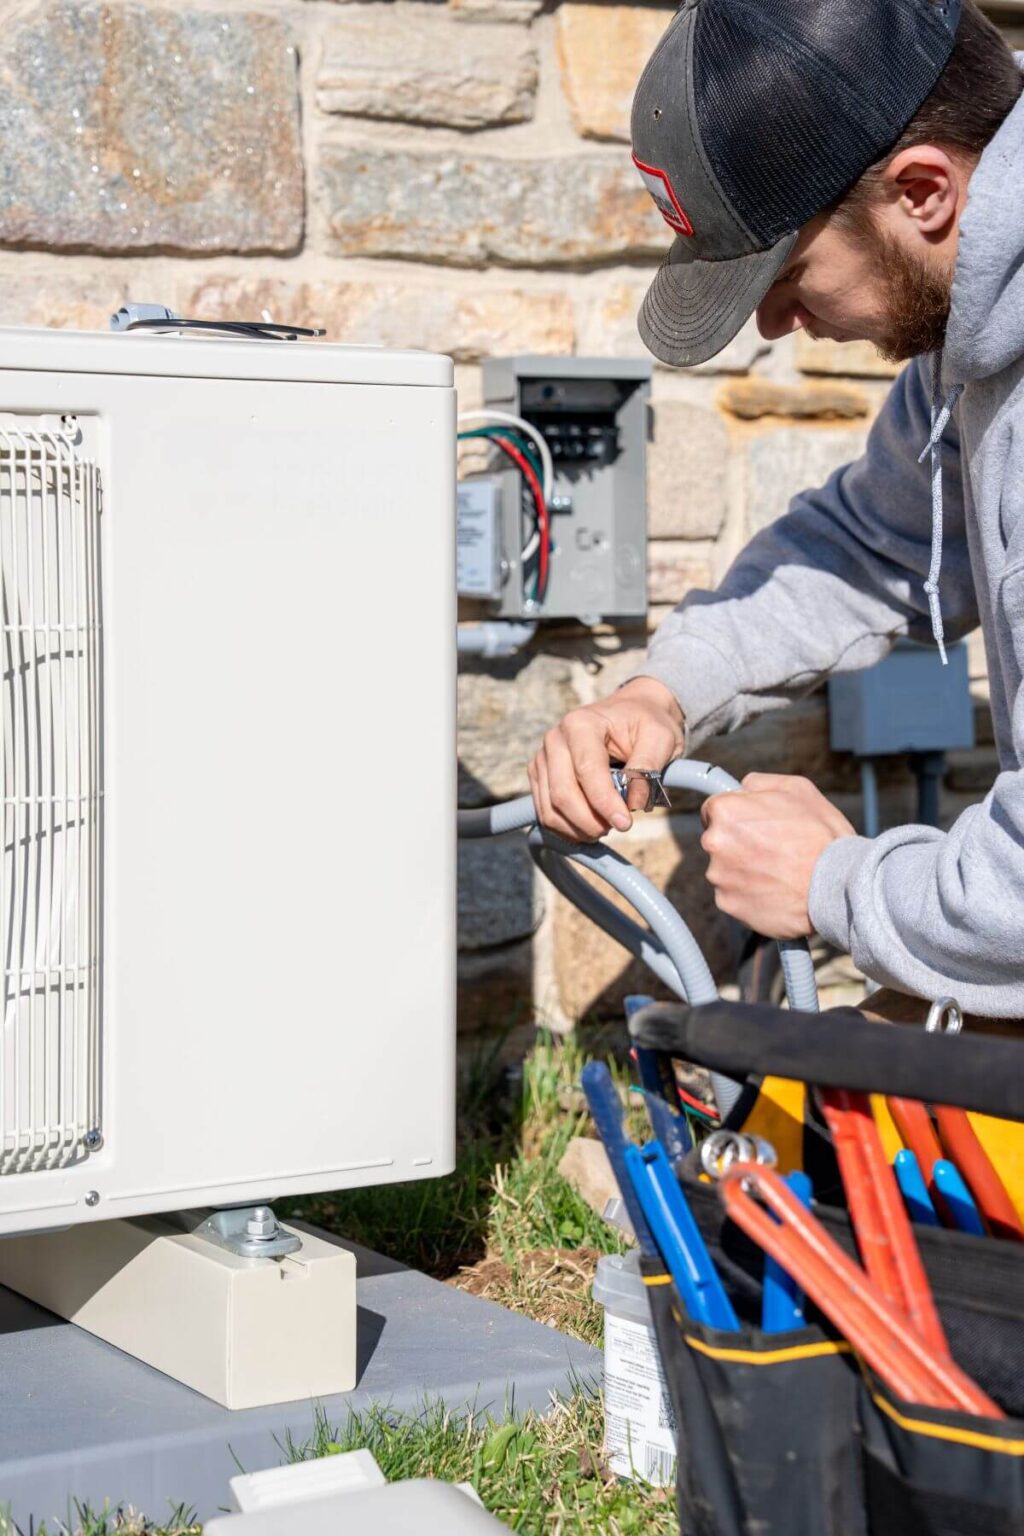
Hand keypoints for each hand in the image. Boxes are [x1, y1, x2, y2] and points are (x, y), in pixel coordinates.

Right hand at [528, 678, 684, 840]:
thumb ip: (648, 766)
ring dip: (579, 829)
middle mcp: (555, 738)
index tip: (625, 823)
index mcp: (581, 724)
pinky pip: (545, 812)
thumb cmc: (645, 724)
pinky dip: (567, 828)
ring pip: (550, 808)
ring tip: (607, 827)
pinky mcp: (540, 775)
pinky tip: (590, 828)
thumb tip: (633, 803)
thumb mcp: (660, 737)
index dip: (604, 802)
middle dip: (590, 821)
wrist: (630, 713)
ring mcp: (543, 758)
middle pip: (562, 793)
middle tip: (618, 827)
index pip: (586, 771)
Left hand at [700, 773, 855, 938]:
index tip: (751, 823)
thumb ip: (760, 783)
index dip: (735, 815)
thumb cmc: (821, 835)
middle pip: (718, 840)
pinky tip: (776, 890)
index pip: (712, 810)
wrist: (838, 886)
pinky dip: (750, 894)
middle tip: (774, 848)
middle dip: (739, 843)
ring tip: (780, 872)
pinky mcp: (728, 904)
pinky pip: (734, 895)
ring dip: (745, 870)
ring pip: (726, 869)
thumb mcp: (797, 789)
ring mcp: (720, 877)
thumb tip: (743, 787)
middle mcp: (715, 843)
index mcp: (726, 811)